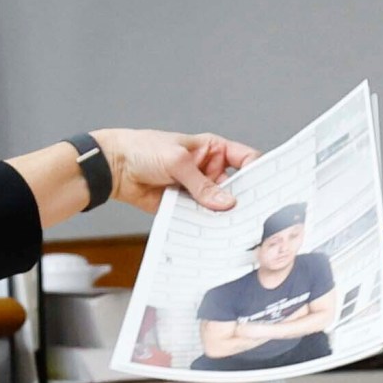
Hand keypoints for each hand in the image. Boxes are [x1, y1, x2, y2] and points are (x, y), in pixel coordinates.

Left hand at [92, 129, 258, 214]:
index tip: (267, 187)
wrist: (115, 167)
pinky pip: (201, 218)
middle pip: (237, 188)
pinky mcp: (186, 207)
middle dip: (242, 199)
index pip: (246, 159)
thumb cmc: (143, 149)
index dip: (259, 171)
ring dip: (223, 215)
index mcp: (213, 150)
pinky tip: (212, 233)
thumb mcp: (177, 161)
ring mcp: (198, 190)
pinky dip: (206, 225)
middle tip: (251, 213)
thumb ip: (202, 184)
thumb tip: (225, 202)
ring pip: (219, 206)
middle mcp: (209, 170)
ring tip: (233, 227)